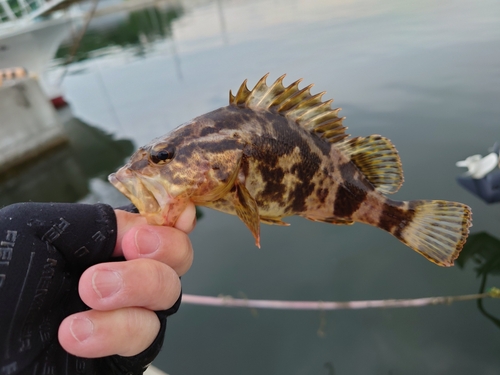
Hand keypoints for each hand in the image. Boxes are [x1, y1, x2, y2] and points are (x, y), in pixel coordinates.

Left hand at [58, 203, 195, 357]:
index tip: (178, 216)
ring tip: (88, 292)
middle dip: (164, 249)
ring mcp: (125, 315)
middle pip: (176, 258)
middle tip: (134, 248)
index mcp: (102, 240)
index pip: (157, 223)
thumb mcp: (34, 228)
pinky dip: (116, 330)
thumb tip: (143, 224)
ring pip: (168, 296)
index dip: (175, 217)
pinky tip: (76, 332)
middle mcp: (122, 274)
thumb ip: (94, 220)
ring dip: (137, 287)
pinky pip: (145, 339)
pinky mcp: (121, 355)